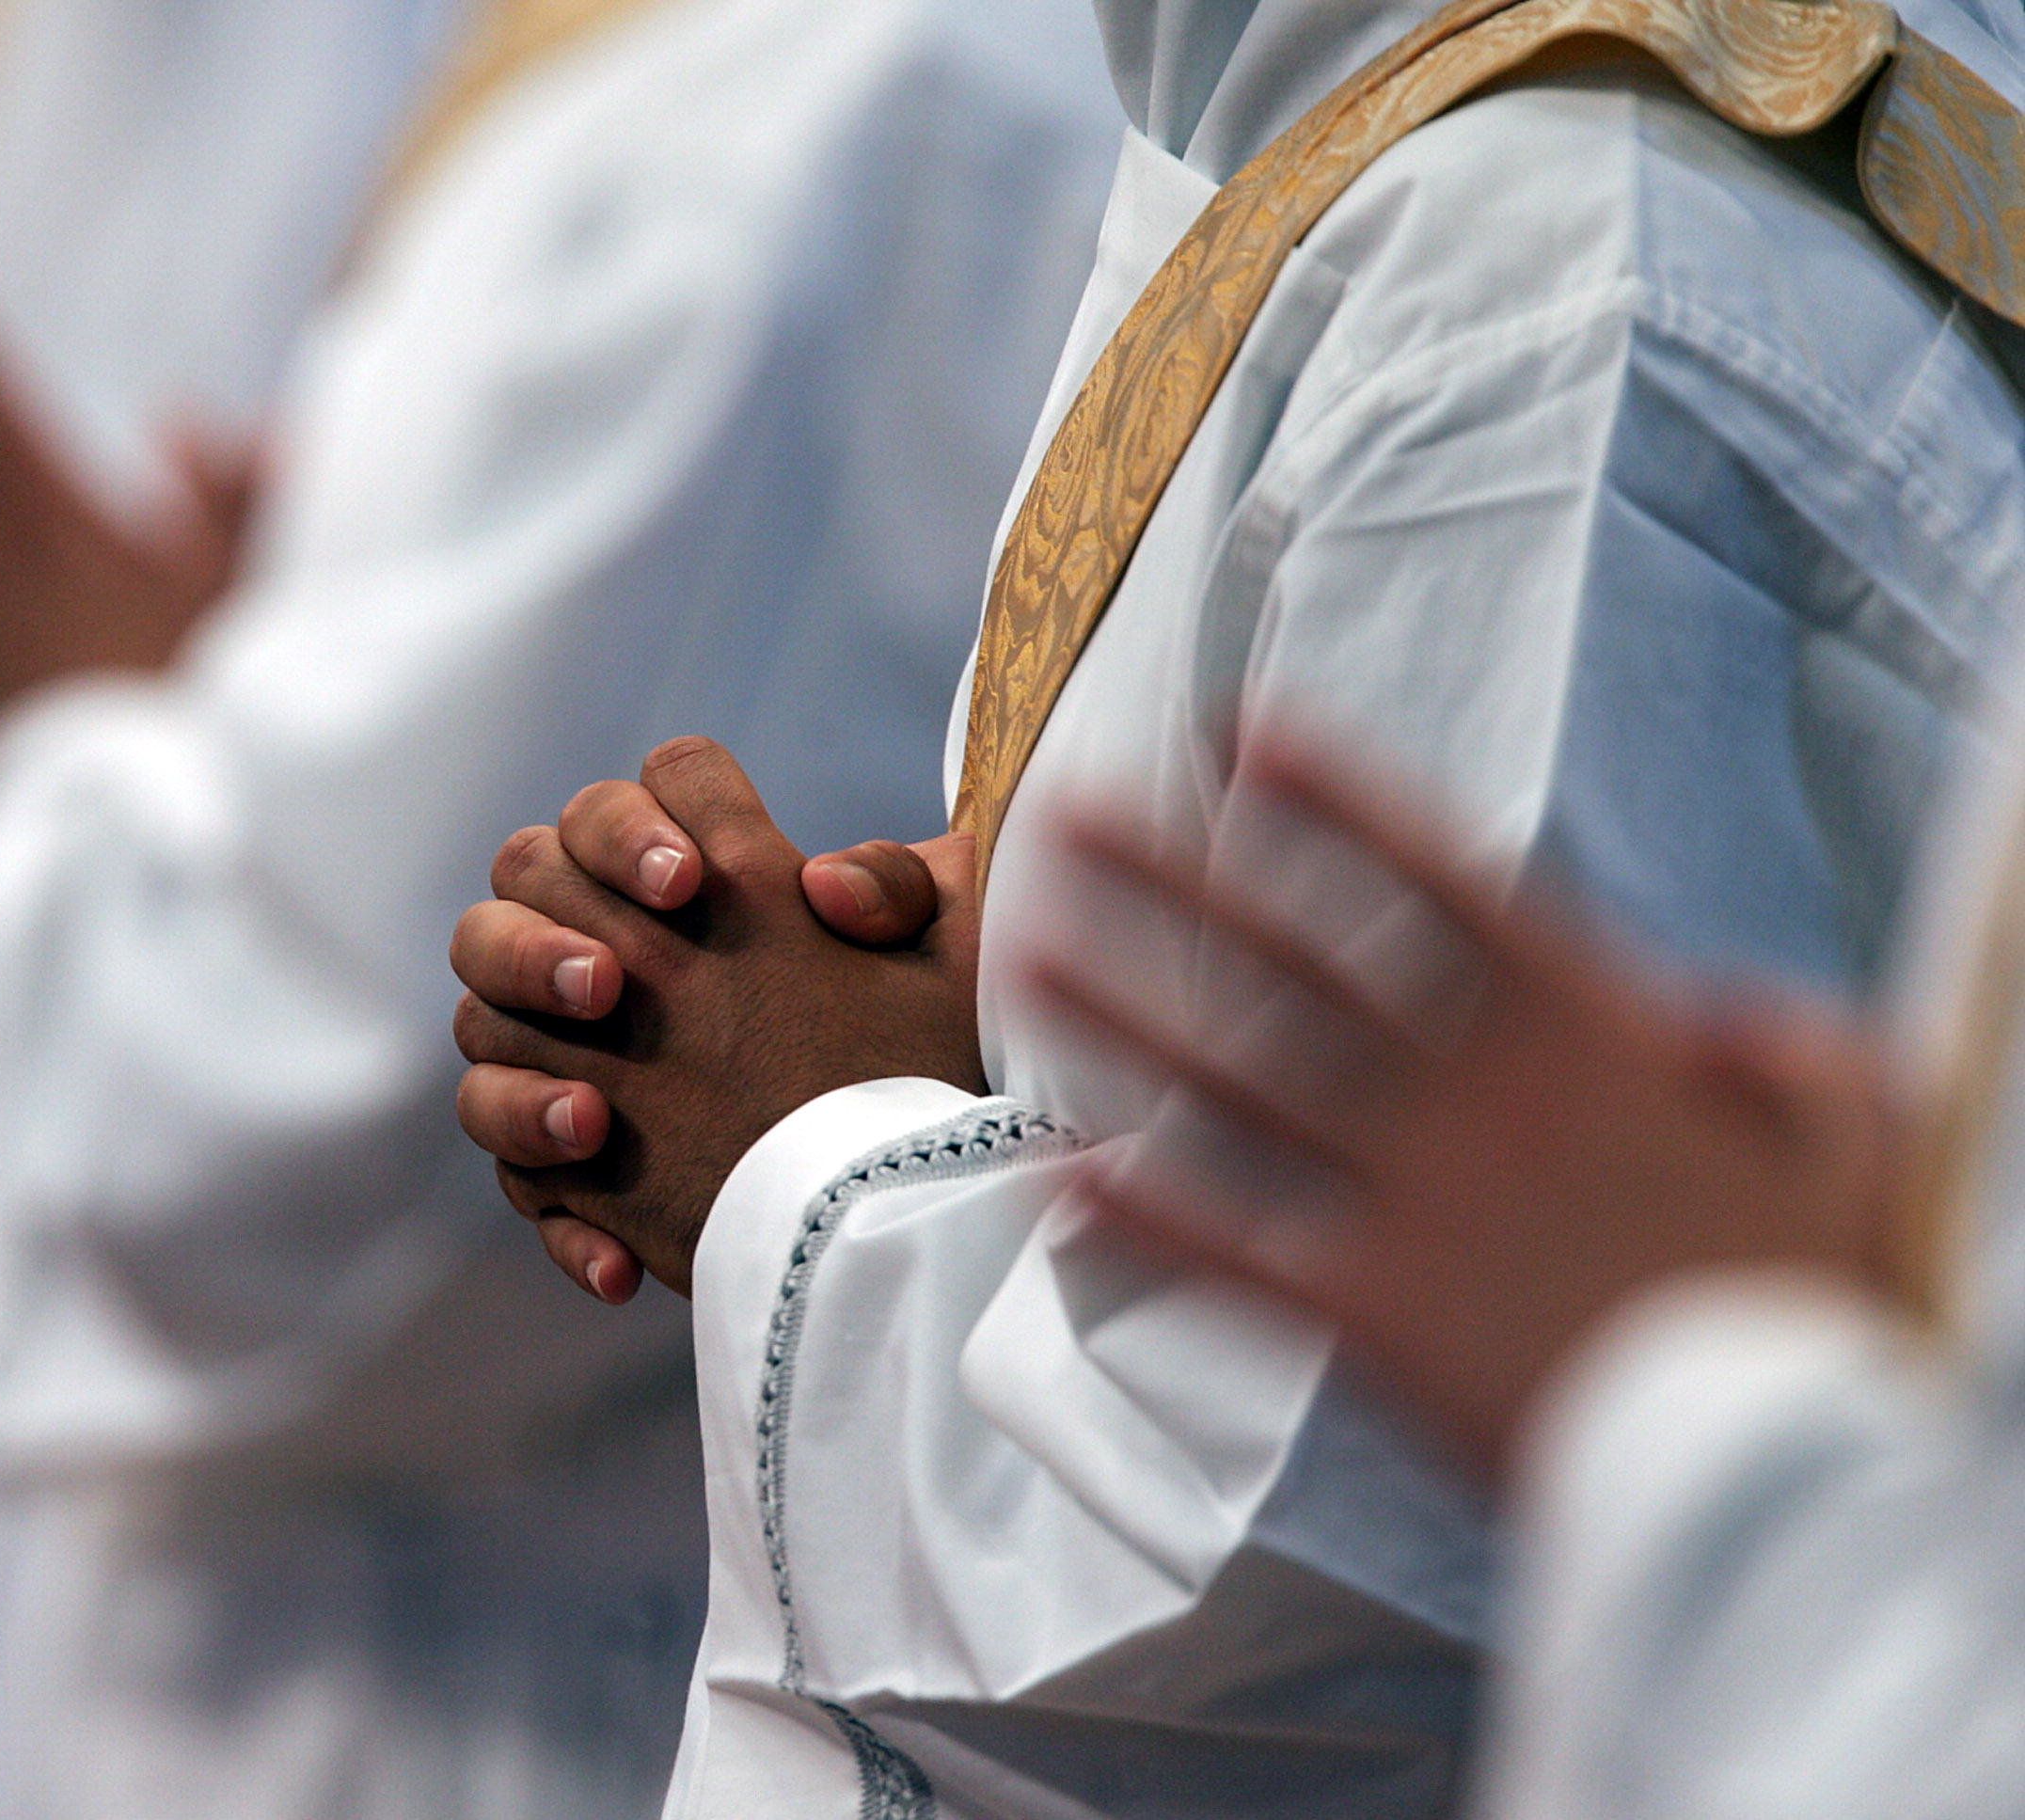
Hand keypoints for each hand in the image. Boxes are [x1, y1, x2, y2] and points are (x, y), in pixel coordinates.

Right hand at [451, 738, 986, 1300]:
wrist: (912, 1192)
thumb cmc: (922, 1056)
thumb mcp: (940, 968)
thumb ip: (901, 890)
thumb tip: (831, 884)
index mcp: (684, 877)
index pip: (613, 809)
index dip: (630, 828)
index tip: (691, 882)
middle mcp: (613, 948)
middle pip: (516, 887)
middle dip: (543, 934)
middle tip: (611, 985)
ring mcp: (576, 1054)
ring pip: (482, 1022)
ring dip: (524, 1067)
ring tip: (595, 1120)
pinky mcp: (572, 1162)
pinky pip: (518, 1177)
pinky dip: (564, 1220)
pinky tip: (622, 1266)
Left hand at [1028, 733, 1910, 1481]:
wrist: (1778, 1468)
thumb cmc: (1821, 1305)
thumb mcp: (1849, 1144)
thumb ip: (1787, 1052)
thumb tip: (1717, 1013)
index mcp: (1587, 1029)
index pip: (1438, 878)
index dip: (1339, 798)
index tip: (1247, 733)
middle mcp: (1475, 1091)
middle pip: (1295, 956)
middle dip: (1174, 877)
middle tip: (1064, 811)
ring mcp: (1412, 1196)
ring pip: (1233, 1081)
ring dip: (1121, 1008)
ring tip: (1022, 946)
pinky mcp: (1371, 1314)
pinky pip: (1229, 1249)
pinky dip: (1139, 1211)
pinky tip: (1051, 1169)